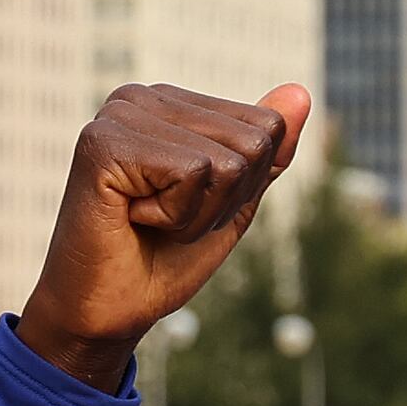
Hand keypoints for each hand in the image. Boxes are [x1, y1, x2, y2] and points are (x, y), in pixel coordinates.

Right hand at [12, 83, 309, 392]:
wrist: (107, 313)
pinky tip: (132, 218)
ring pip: (228, 161)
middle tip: (167, 219)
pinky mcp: (105, 143)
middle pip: (254, 142)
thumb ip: (267, 151)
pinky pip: (193, 173)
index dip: (245, 185)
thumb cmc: (163, 259)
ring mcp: (120, 115)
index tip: (190, 205)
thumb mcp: (232, 201)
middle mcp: (142, 97)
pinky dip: (176, 215)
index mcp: (171, 103)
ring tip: (148, 219)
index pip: (268, 126)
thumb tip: (300, 92)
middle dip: (224, 200)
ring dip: (198, 212)